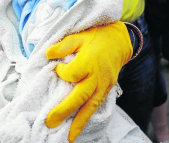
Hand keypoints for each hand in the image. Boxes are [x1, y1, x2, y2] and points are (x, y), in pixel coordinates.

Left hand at [45, 22, 131, 141]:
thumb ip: (64, 45)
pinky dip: (88, 116)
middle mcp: (98, 76)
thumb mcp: (80, 36)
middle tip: (50, 122)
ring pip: (91, 106)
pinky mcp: (108, 88)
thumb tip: (47, 54)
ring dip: (79, 122)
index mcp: (90, 61)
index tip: (57, 67)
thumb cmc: (97, 37)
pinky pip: (97, 105)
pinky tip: (79, 126)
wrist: (120, 41)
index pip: (71, 74)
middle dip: (65, 110)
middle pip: (80, 96)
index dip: (61, 72)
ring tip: (69, 137)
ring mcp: (104, 84)